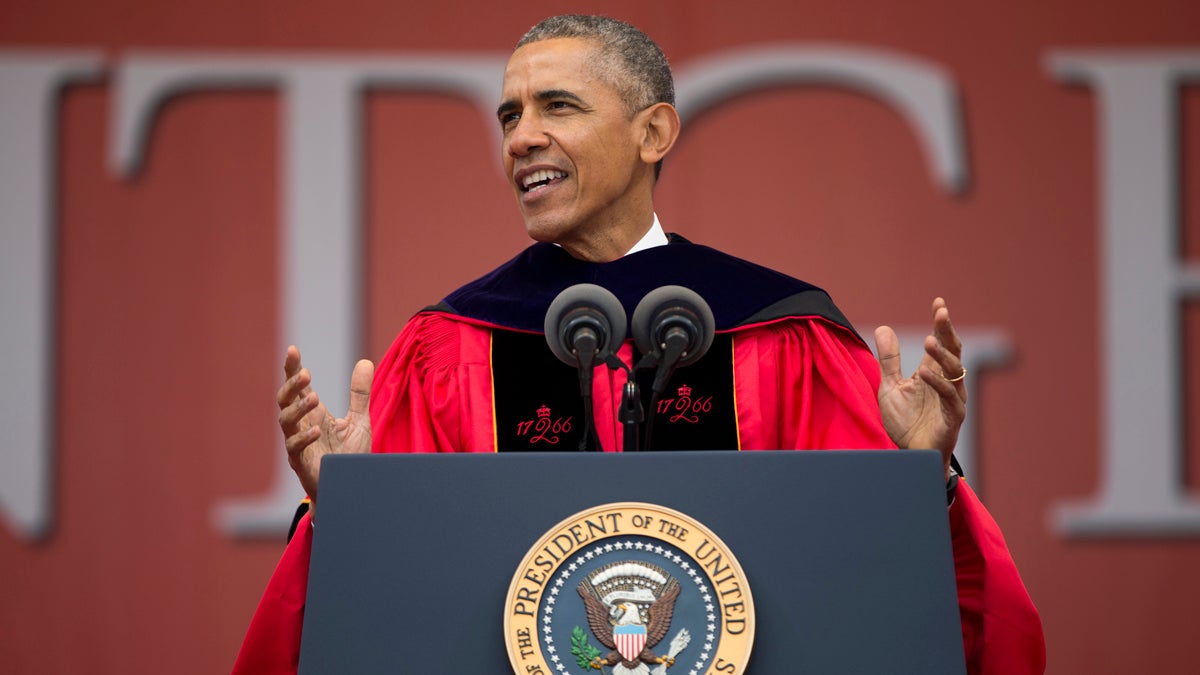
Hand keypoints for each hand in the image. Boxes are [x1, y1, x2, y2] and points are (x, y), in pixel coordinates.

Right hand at [276, 345, 374, 505]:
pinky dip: (303, 438)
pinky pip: (294, 450)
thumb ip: (359, 394)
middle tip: (306, 374)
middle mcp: (301, 427)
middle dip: (292, 386)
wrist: (351, 489)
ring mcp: (298, 446)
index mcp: (312, 414)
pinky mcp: (302, 465)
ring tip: (315, 396)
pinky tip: (316, 430)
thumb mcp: (359, 420)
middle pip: (285, 401)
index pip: (298, 387)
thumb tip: (365, 361)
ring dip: (298, 408)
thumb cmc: (349, 457)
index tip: (293, 350)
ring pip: (285, 422)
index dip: (292, 369)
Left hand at [873, 298, 966, 477]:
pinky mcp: (952, 418)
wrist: (909, 456)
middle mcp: (946, 383)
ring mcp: (952, 400)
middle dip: (947, 332)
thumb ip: (889, 360)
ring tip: (929, 340)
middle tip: (941, 313)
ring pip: (954, 373)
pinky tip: (925, 374)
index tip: (939, 302)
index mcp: (933, 373)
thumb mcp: (890, 387)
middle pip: (952, 352)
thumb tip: (883, 328)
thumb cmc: (905, 422)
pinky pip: (949, 398)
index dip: (941, 323)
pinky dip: (938, 385)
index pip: (941, 342)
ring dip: (942, 356)